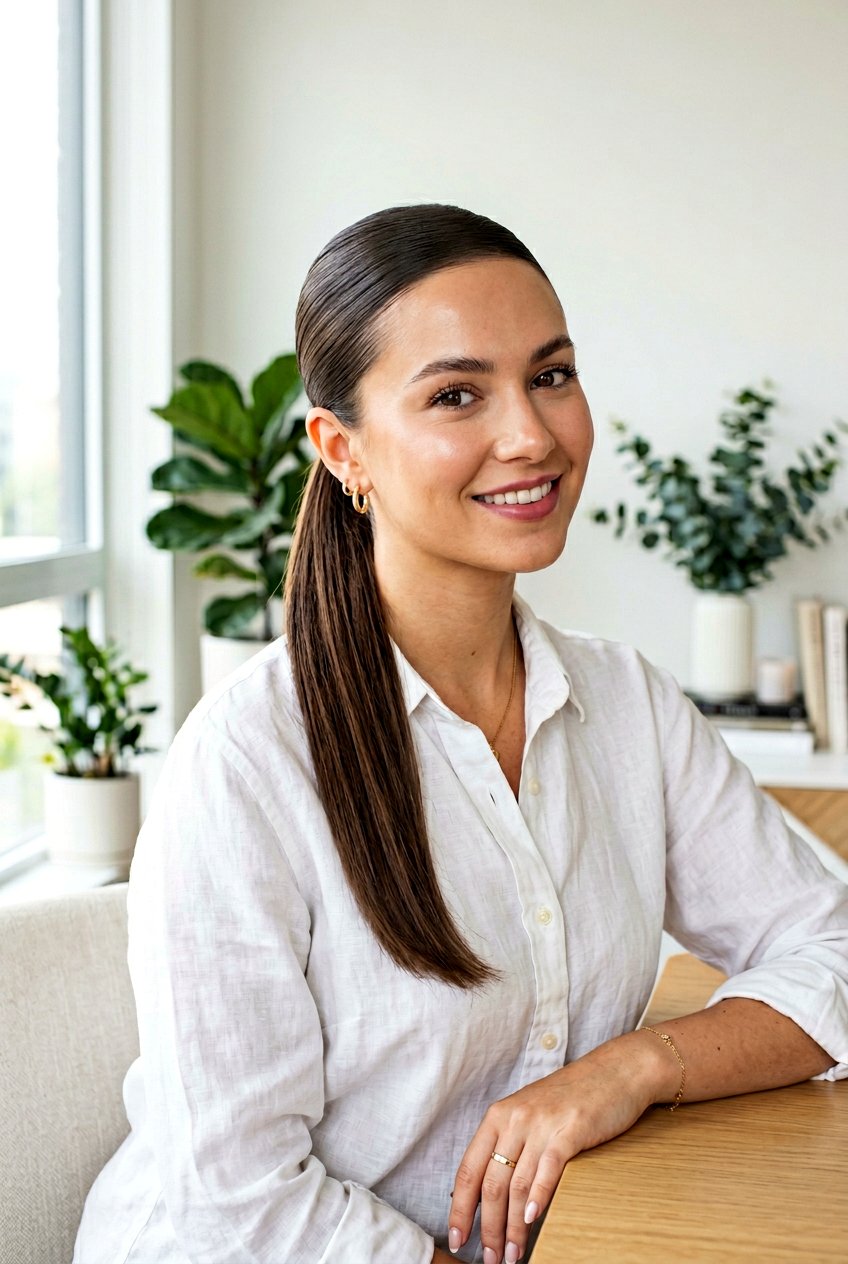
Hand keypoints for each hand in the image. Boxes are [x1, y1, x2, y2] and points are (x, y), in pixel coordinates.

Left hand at [447, 1030, 673, 1262]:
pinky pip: (547, 1169)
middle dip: (488, 1228)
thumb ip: (509, 1144)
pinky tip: (532, 1220)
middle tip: (492, 1258)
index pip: (468, 1169)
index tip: (459, 1238)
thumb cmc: (572, 1098)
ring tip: (513, 1253)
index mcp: (498, 1116)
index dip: (460, 1209)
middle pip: (491, 1184)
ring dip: (513, 1226)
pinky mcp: (570, 1130)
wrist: (615, 1071)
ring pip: (516, 1184)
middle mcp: (514, 1118)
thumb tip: (489, 1192)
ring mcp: (542, 1124)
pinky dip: (537, 1197)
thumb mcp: (530, 1115)